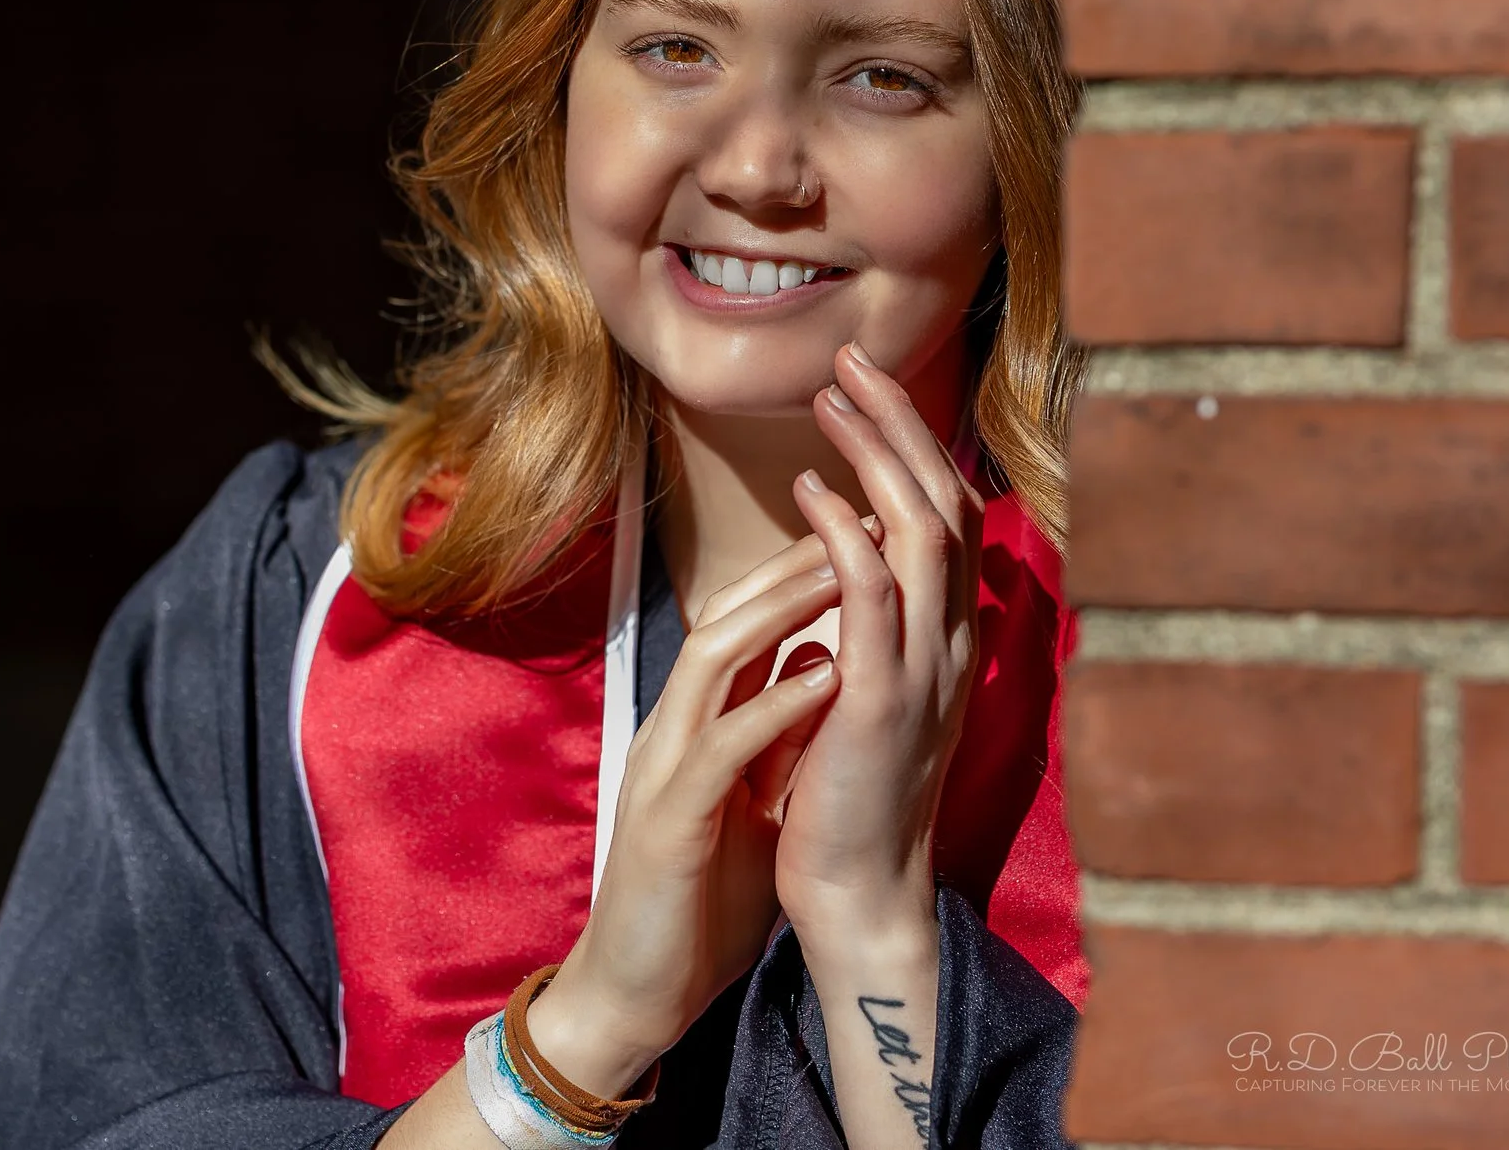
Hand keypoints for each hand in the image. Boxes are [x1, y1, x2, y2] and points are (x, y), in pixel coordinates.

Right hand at [528, 532, 846, 1096]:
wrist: (639, 991)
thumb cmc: (699, 899)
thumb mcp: (752, 800)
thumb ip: (779, 738)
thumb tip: (826, 670)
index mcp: (695, 724)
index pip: (744, 622)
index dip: (802, 572)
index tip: (869, 534)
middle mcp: (673, 728)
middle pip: (725, 616)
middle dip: (793, 563)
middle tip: (861, 517)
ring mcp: (665, 768)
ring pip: (712, 659)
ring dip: (781, 610)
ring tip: (845, 570)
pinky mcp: (669, 821)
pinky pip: (721, 748)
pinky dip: (774, 708)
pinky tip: (824, 681)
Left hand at [772, 340, 983, 947]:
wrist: (852, 894)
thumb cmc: (844, 793)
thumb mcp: (867, 689)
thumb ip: (872, 625)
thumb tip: (851, 555)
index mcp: (946, 637)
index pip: (946, 515)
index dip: (911, 444)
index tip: (863, 390)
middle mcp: (950, 642)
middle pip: (945, 502)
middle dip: (901, 424)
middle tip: (852, 362)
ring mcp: (922, 670)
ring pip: (921, 534)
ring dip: (877, 456)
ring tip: (833, 399)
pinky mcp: (879, 702)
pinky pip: (872, 598)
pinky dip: (843, 535)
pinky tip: (811, 492)